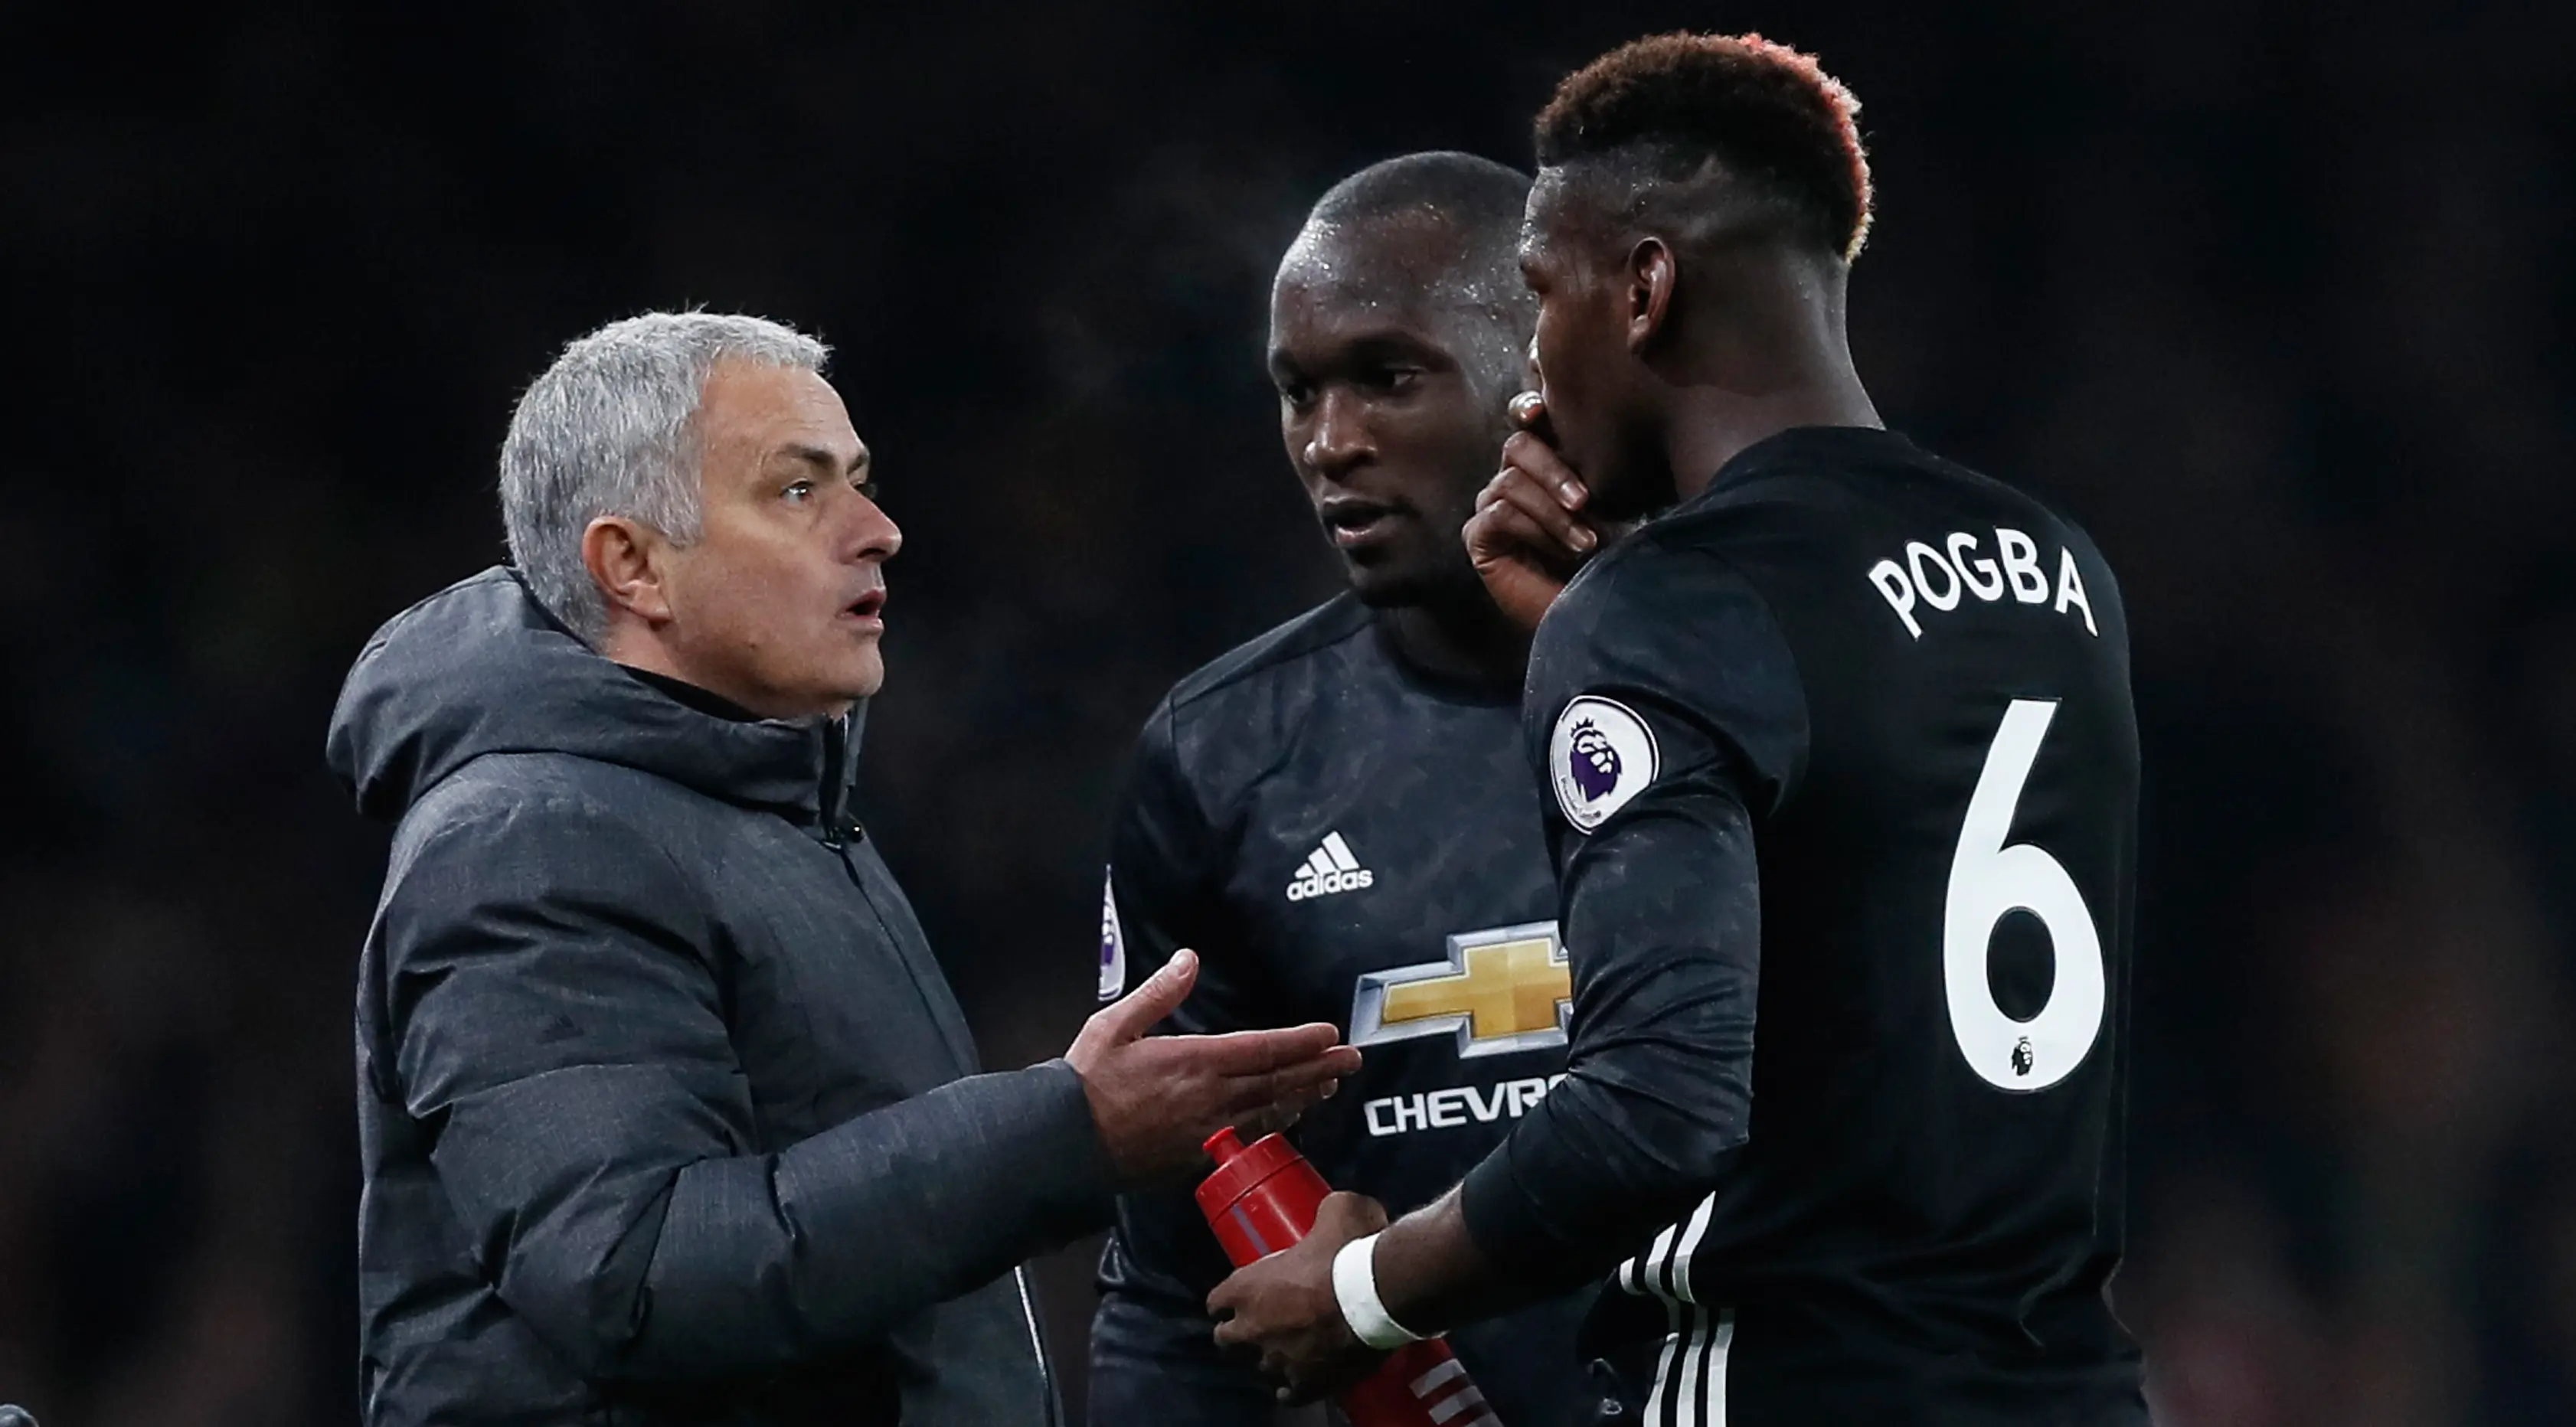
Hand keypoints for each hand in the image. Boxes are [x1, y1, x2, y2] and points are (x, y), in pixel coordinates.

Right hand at [1066, 951, 1362, 1183]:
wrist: (1062, 1145)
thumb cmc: (1085, 1081)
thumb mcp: (1114, 1024)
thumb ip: (1158, 992)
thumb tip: (1189, 959)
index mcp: (1194, 1061)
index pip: (1263, 1049)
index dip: (1302, 1042)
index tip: (1331, 1034)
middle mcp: (1211, 1099)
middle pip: (1278, 1081)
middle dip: (1318, 1068)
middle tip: (1353, 1059)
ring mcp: (1208, 1132)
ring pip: (1269, 1111)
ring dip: (1303, 1095)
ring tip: (1328, 1084)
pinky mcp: (1198, 1157)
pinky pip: (1249, 1136)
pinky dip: (1275, 1123)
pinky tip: (1287, 1116)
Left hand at [1209, 1191, 1390, 1403]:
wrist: (1380, 1295)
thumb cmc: (1350, 1250)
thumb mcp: (1337, 1211)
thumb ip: (1324, 1212)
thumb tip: (1332, 1209)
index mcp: (1246, 1287)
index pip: (1215, 1301)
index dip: (1228, 1299)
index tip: (1242, 1296)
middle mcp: (1252, 1329)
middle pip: (1226, 1340)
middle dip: (1238, 1333)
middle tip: (1261, 1324)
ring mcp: (1277, 1361)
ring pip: (1260, 1369)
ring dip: (1270, 1359)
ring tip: (1288, 1351)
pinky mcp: (1306, 1385)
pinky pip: (1289, 1395)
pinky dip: (1293, 1388)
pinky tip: (1300, 1382)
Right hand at [1466, 392, 1603, 630]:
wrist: (1589, 611)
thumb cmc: (1603, 558)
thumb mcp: (1607, 505)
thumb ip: (1593, 468)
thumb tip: (1601, 429)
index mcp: (1542, 465)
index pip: (1526, 422)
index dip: (1528, 407)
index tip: (1539, 411)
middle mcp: (1512, 479)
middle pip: (1518, 445)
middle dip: (1553, 469)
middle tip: (1584, 501)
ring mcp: (1491, 506)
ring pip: (1510, 481)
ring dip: (1553, 513)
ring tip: (1584, 543)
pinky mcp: (1478, 536)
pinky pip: (1499, 514)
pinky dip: (1534, 530)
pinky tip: (1560, 552)